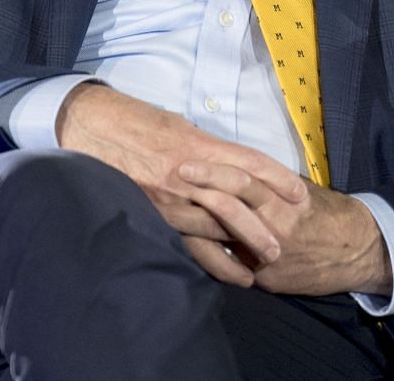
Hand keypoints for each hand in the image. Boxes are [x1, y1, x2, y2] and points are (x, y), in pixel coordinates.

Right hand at [55, 84, 307, 278]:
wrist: (94, 126)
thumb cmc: (140, 121)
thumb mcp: (181, 126)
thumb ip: (209, 148)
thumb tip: (233, 165)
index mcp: (199, 146)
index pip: (248, 164)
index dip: (277, 180)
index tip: (300, 195)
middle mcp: (187, 174)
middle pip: (235, 205)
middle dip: (263, 227)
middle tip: (286, 245)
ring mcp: (168, 198)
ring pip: (213, 229)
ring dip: (241, 248)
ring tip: (264, 265)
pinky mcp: (153, 214)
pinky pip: (186, 243)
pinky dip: (210, 259)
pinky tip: (228, 272)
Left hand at [175, 165, 390, 297]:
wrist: (357, 252)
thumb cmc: (328, 213)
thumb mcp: (303, 192)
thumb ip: (271, 184)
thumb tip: (238, 167)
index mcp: (285, 200)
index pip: (244, 181)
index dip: (215, 171)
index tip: (191, 160)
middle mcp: (276, 227)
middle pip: (232, 205)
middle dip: (203, 188)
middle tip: (178, 173)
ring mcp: (269, 257)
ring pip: (228, 236)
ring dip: (200, 221)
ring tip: (178, 208)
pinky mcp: (267, 280)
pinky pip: (234, 266)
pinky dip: (214, 254)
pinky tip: (194, 242)